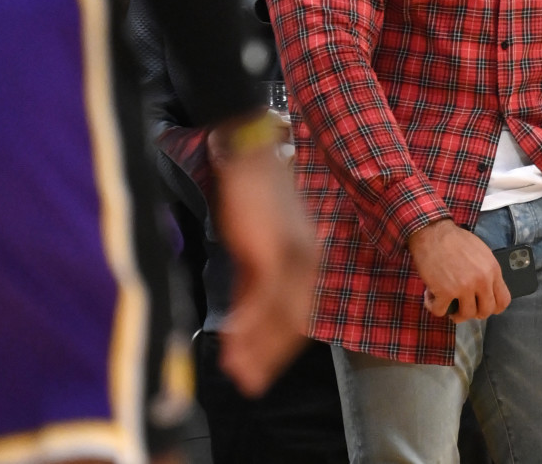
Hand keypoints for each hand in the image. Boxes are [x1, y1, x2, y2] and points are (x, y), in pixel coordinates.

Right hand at [213, 140, 316, 395]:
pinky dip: (249, 326)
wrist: (248, 157)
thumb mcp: (253, 244)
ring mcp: (295, 256)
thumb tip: (241, 321)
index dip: (279, 346)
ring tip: (240, 375)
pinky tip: (233, 344)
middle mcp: (308, 260)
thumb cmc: (251, 196)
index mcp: (307, 257)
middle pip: (293, 322)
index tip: (263, 369)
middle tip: (251, 383)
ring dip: (258, 350)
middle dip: (270, 357)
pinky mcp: (275, 251)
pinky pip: (264, 299)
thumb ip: (250, 281)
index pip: (297, 313)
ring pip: (280, 317)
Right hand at [408, 220, 509, 322]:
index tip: (483, 305)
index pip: (503, 301)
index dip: (493, 307)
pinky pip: (441, 312)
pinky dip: (434, 306)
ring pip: (465, 315)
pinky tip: (432, 297)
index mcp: (492, 270)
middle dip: (474, 312)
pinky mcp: (445, 292)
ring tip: (446, 301)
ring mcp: (463, 288)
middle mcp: (481, 281)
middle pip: (485, 312)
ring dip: (454, 312)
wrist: (433, 232)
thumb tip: (487, 291)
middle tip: (463, 306)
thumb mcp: (482, 253)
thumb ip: (487, 272)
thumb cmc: (455, 240)